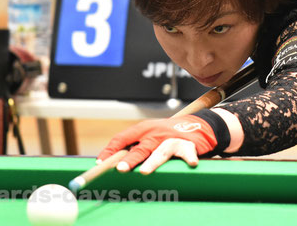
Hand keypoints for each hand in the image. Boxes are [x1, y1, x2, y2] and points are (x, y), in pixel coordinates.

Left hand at [97, 115, 217, 173]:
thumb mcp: (149, 136)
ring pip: (161, 151)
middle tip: (121, 169)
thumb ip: (135, 146)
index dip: (110, 150)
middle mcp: (156, 133)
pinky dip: (189, 158)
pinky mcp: (188, 145)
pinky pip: (187, 152)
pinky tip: (191, 163)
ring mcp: (172, 139)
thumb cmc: (167, 135)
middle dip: (131, 158)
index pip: (122, 138)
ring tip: (144, 171)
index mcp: (143, 129)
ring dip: (153, 161)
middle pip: (141, 147)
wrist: (196, 125)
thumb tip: (111, 162)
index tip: (100, 163)